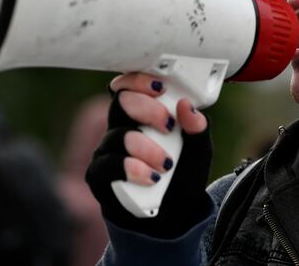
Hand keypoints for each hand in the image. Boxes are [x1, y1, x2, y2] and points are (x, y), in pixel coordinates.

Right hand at [86, 73, 212, 237]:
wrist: (171, 217)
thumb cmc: (181, 177)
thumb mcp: (199, 153)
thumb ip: (198, 129)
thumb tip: (188, 107)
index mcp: (142, 115)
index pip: (130, 87)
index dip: (138, 81)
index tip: (159, 87)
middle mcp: (121, 127)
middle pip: (121, 103)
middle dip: (147, 109)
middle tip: (168, 126)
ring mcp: (108, 150)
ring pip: (117, 135)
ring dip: (145, 147)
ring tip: (165, 164)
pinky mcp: (99, 175)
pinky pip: (106, 165)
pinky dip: (131, 169)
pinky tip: (150, 178)